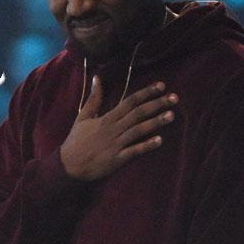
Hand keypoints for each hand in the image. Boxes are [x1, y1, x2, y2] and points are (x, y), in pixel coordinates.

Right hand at [59, 77, 177, 180]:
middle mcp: (113, 129)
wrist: (69, 166)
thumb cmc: (77, 141)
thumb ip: (94, 98)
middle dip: (156, 104)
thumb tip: (98, 78)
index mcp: (106, 118)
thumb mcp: (83, 117)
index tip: (161, 86)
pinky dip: (146, 145)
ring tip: (172, 115)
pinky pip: (134, 151)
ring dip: (155, 122)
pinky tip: (159, 140)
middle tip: (174, 98)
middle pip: (137, 114)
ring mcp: (115, 144)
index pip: (129, 102)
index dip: (146, 93)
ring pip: (138, 130)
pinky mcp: (116, 159)